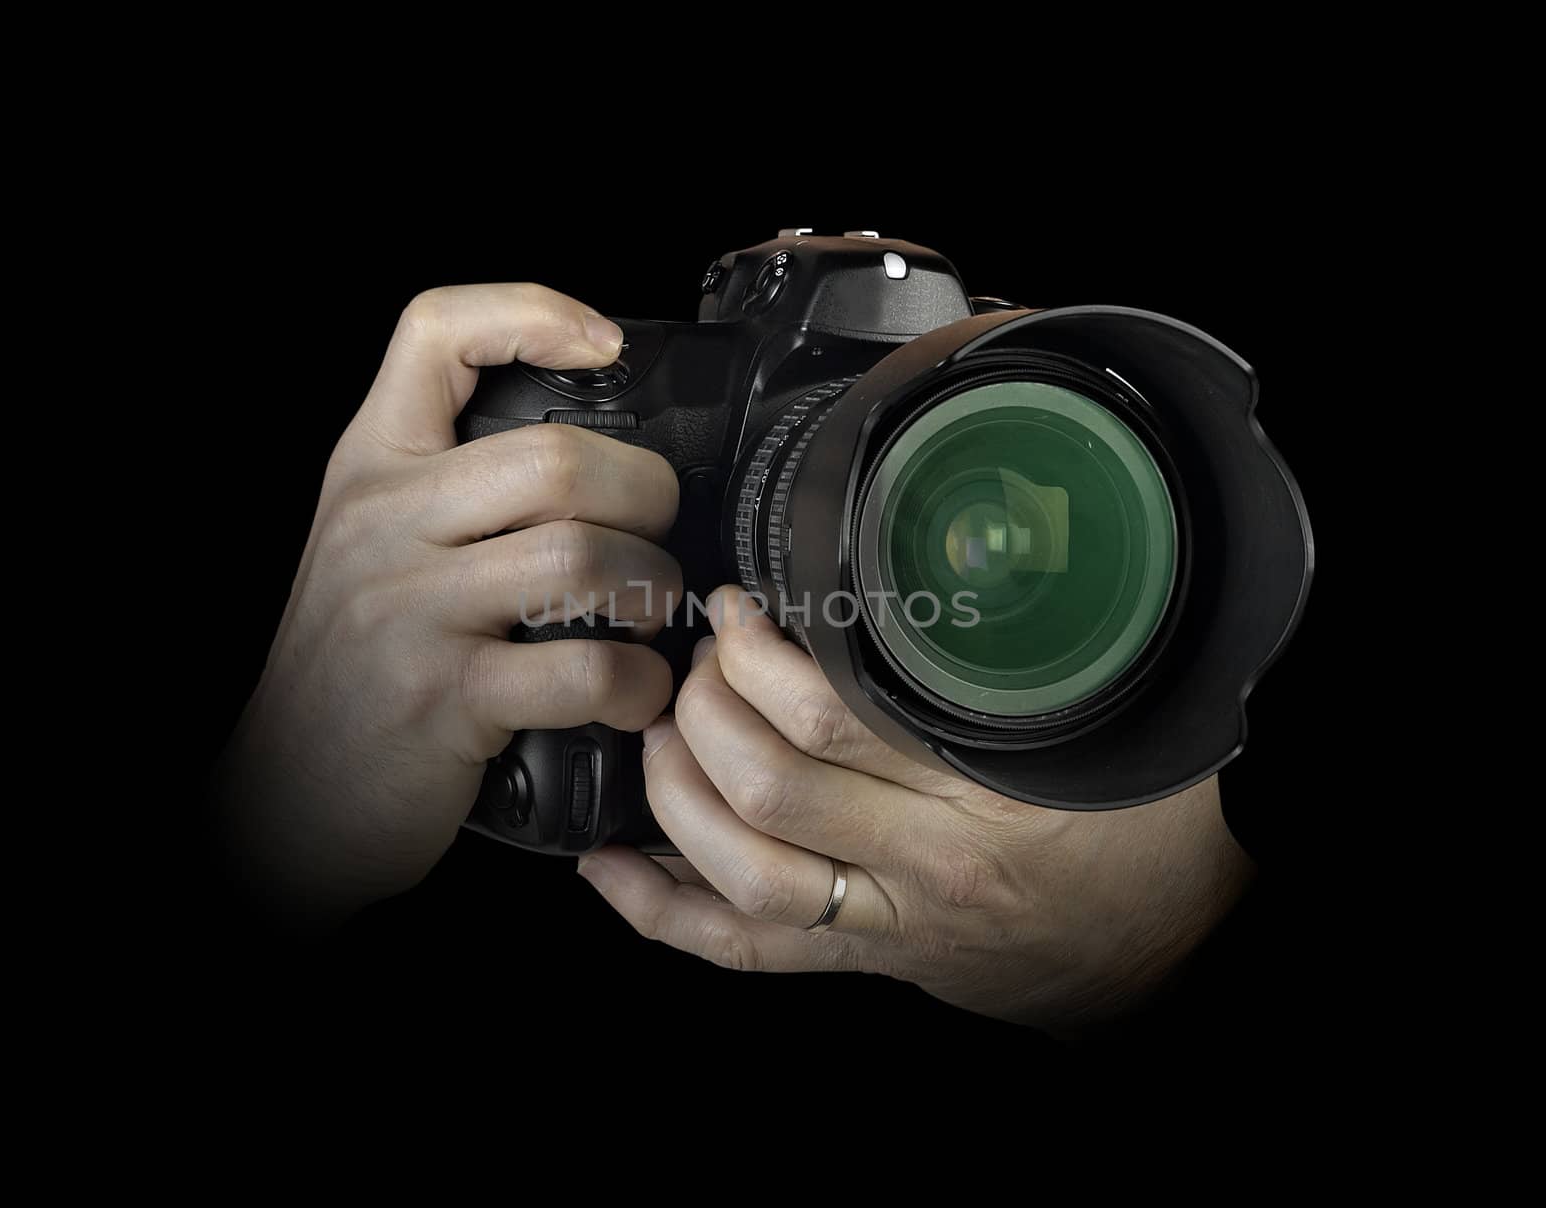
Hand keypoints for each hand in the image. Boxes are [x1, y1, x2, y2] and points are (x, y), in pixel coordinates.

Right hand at [215, 284, 680, 927]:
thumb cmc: (351, 672)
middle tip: (658, 534)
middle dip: (649, 495)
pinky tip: (636, 693)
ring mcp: (410, 611)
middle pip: (558, 457)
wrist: (284, 798)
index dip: (532, 314)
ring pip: (583, 556)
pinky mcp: (445, 699)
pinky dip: (639, 684)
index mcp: (370, 470)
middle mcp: (383, 525)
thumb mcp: (370, 550)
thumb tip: (592, 462)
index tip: (606, 345)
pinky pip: (583, 667)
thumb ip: (449, 492)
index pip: (435, 334)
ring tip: (649, 615)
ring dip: (651, 589)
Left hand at [578, 586, 1253, 1029]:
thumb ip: (1018, 659)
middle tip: (699, 659)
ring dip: (675, 792)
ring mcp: (887, 923)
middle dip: (703, 709)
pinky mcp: (865, 961)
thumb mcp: (1103, 722)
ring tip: (662, 730)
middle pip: (766, 787)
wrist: (1165, 947)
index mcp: (983, 793)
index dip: (760, 658)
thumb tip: (939, 565)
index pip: (835, 718)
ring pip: (741, 874)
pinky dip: (665, 913)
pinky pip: (745, 953)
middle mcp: (925, 865)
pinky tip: (613, 868)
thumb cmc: (1142, 825)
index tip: (741, 610)